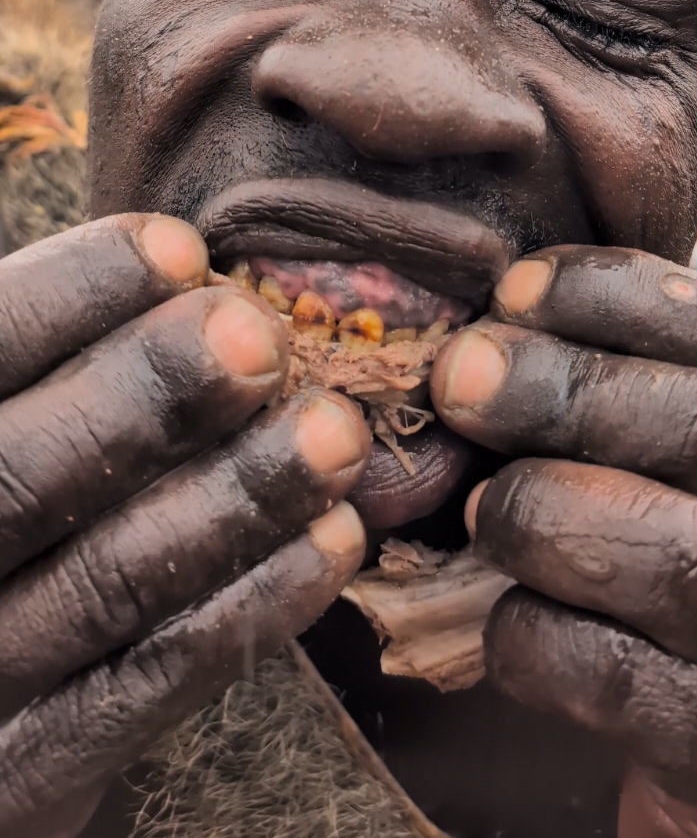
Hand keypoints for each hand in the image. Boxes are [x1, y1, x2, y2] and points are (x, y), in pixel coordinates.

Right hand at [0, 215, 369, 837]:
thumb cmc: (0, 505)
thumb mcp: (6, 418)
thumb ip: (47, 369)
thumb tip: (179, 263)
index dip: (69, 294)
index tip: (180, 249)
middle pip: (18, 476)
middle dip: (147, 396)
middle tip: (259, 340)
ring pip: (101, 582)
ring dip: (233, 498)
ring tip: (333, 435)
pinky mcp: (24, 778)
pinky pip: (143, 688)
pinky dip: (246, 609)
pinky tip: (330, 541)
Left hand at [430, 246, 696, 837]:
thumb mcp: (693, 472)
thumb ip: (629, 390)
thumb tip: (495, 313)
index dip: (623, 294)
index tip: (512, 290)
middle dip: (566, 389)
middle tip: (459, 377)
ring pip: (682, 555)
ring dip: (551, 514)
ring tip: (483, 508)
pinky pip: (629, 682)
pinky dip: (541, 641)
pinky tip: (504, 624)